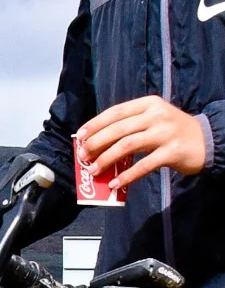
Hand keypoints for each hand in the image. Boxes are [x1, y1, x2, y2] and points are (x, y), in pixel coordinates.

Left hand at [76, 96, 206, 189]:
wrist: (208, 141)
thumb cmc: (173, 131)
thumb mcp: (154, 120)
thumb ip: (130, 125)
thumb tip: (96, 141)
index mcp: (148, 104)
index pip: (115, 112)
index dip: (95, 124)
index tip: (80, 136)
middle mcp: (156, 115)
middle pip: (118, 129)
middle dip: (96, 143)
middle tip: (83, 156)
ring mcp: (165, 133)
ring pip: (127, 145)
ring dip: (106, 159)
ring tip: (94, 171)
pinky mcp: (172, 152)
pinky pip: (143, 165)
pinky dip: (127, 175)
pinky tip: (115, 183)